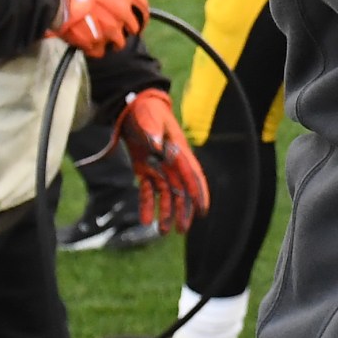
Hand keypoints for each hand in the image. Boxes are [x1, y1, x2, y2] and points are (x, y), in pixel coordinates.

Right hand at [47, 0, 148, 56]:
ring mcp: (110, 27)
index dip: (143, 17)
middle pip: (133, 27)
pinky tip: (85, 43)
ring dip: (111, 43)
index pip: (143, 7)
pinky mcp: (96, 41)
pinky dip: (94, 50)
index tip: (140, 23)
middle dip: (127, 32)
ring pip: (119, 42)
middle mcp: (121, 9)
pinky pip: (100, 51)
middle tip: (116, 34)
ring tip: (97, 38)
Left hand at [117, 89, 207, 233]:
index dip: (198, 192)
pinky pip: (147, 190)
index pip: (191, 174)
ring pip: (166, 194)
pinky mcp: (145, 168)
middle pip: (181, 190)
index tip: (203, 210)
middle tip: (182, 230)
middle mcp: (171, 162)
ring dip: (166, 212)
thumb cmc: (146, 109)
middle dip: (183, 210)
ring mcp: (159, 166)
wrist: (134, 106)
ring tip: (163, 232)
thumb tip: (158, 145)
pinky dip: (147, 204)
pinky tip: (145, 220)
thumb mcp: (149, 117)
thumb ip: (153, 129)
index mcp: (178, 150)